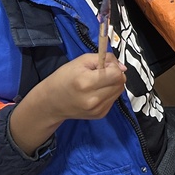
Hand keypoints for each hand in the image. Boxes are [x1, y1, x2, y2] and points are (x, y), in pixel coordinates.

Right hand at [9, 53, 126, 154]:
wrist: (51, 103)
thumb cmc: (64, 78)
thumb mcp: (81, 61)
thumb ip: (104, 59)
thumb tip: (123, 68)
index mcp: (86, 83)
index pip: (116, 74)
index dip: (113, 66)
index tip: (104, 65)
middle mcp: (93, 99)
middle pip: (120, 82)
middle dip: (114, 74)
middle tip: (100, 72)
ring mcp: (97, 109)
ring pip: (119, 90)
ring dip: (113, 83)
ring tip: (97, 82)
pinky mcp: (100, 115)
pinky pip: (114, 99)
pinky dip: (109, 92)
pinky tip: (96, 91)